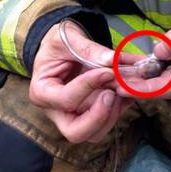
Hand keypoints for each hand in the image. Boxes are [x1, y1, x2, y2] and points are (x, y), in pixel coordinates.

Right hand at [30, 21, 133, 142]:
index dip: (88, 87)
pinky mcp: (93, 112)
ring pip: (97, 132)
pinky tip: (127, 88)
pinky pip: (110, 119)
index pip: (66, 100)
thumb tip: (113, 60)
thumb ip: (88, 49)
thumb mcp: (66, 38)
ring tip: (121, 86)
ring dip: (114, 112)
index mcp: (43, 92)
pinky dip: (123, 106)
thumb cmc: (58, 43)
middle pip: (77, 132)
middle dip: (99, 115)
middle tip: (111, 93)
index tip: (107, 71)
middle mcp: (58, 110)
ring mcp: (77, 114)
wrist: (63, 48)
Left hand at [116, 0, 170, 97]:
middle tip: (115, 84)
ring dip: (142, 82)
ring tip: (118, 78)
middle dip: (141, 87)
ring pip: (166, 83)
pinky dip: (149, 73)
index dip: (149, 88)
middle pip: (169, 87)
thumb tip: (160, 53)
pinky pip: (167, 74)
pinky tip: (131, 70)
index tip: (126, 88)